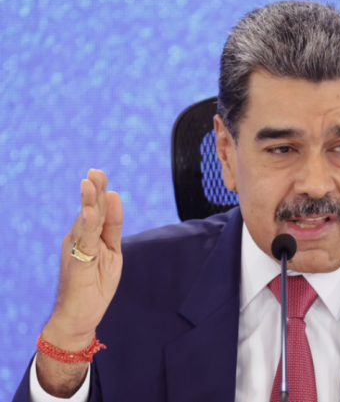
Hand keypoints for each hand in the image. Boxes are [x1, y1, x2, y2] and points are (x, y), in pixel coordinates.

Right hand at [42, 169, 123, 349]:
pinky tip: (89, 213)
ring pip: (85, 222)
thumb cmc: (96, 285)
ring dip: (88, 202)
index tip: (100, 174)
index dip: (100, 192)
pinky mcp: (78, 261)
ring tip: (90, 183)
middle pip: (90, 210)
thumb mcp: (112, 251)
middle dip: (94, 190)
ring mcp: (77, 249)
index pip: (98, 209)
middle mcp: (79, 238)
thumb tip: (114, 197)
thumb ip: (113, 226)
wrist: (81, 315)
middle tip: (95, 171)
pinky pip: (84, 241)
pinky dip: (87, 225)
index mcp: (88, 234)